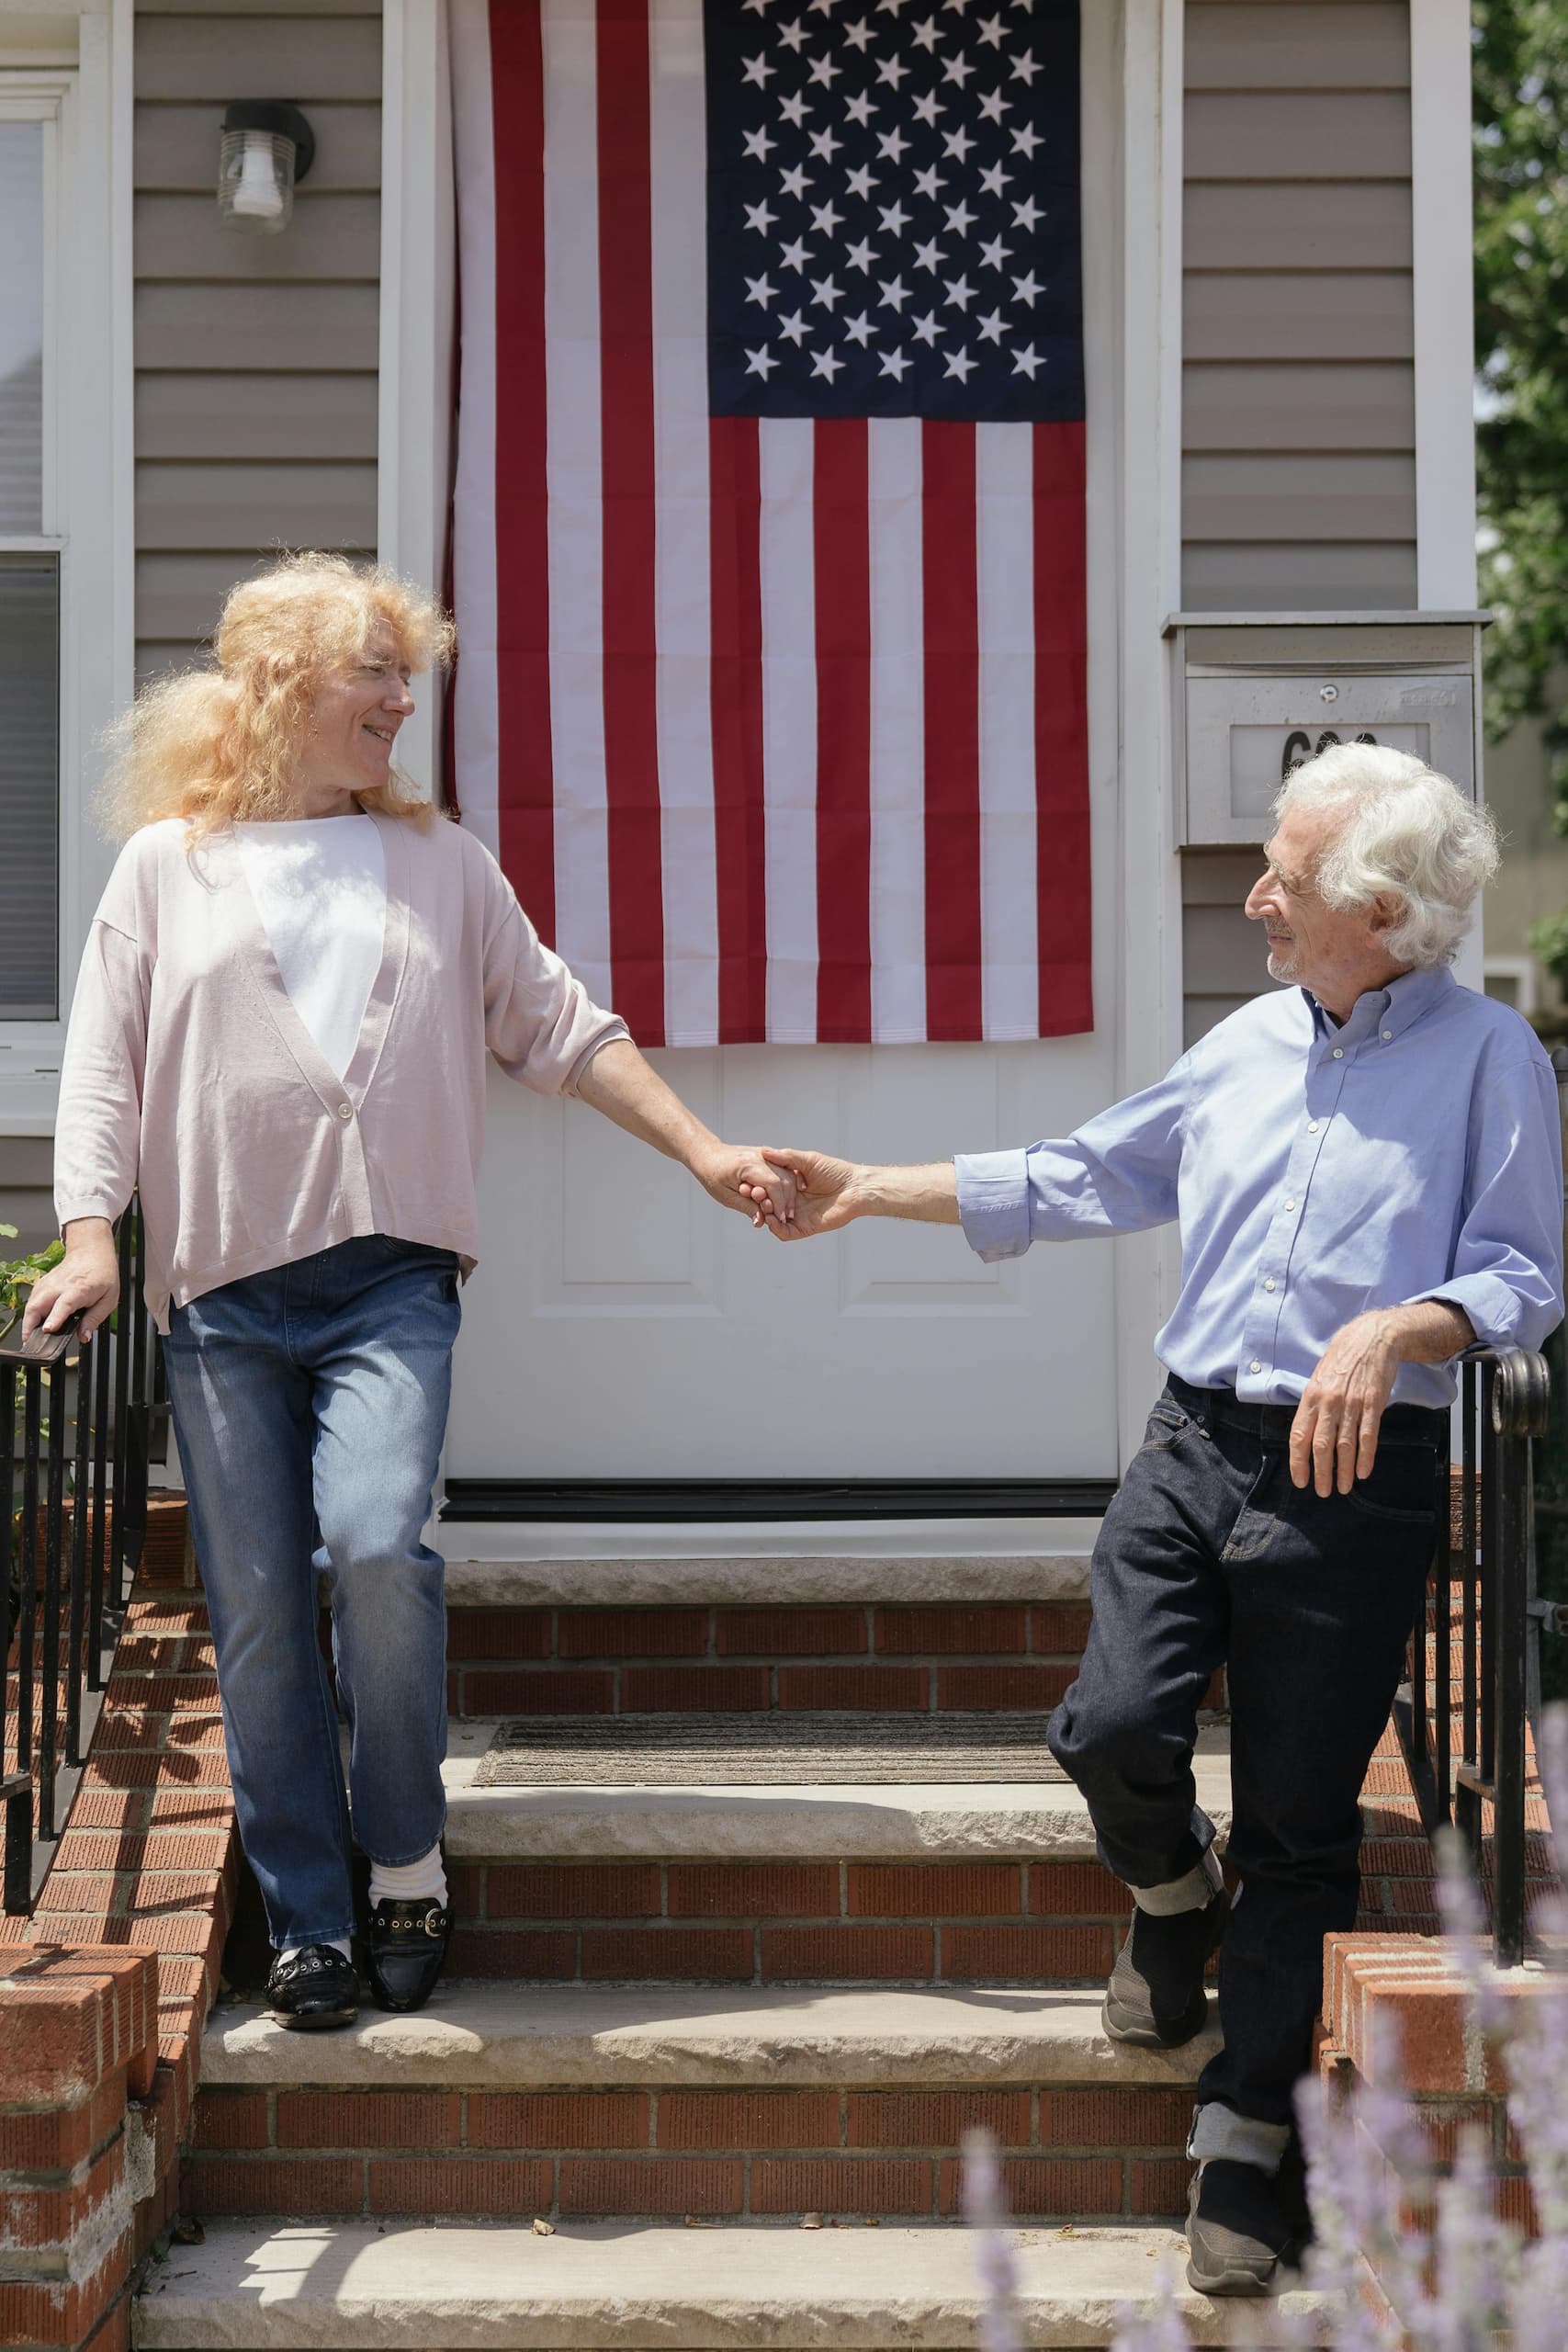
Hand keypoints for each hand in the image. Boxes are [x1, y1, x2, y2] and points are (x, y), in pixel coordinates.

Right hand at [21, 1218, 120, 1344]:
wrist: (91, 1253)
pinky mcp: (41, 1284)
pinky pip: (32, 1301)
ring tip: (32, 1337)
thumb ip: (94, 1319)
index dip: (55, 1318)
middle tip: (32, 1343)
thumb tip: (84, 1337)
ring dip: (28, 1321)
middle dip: (31, 1326)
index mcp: (78, 1290)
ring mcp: (48, 1284)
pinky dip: (30, 1313)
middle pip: (38, 1306)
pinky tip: (36, 1323)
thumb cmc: (102, 1275)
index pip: (63, 1305)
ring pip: (31, 1305)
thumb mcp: (108, 1300)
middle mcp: (59, 1286)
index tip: (48, 1329)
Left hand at [692, 1146, 798, 1228]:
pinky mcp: (768, 1157)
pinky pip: (783, 1170)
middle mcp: (760, 1156)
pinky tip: (783, 1199)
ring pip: (788, 1174)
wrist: (709, 1156)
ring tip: (784, 1211)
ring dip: (789, 1194)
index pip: (773, 1184)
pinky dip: (786, 1185)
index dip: (779, 1204)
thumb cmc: (713, 1175)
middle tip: (785, 1218)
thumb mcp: (727, 1196)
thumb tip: (761, 1221)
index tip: (780, 1220)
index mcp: (748, 1165)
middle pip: (785, 1178)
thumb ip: (747, 1207)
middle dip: (787, 1200)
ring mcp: (766, 1155)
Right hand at [742, 1148, 859, 1239]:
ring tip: (761, 1205)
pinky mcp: (804, 1228)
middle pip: (768, 1205)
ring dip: (765, 1214)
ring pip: (773, 1220)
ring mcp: (797, 1216)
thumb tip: (763, 1151)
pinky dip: (775, 1228)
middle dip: (757, 1201)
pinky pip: (785, 1232)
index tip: (745, 1182)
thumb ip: (786, 1158)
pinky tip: (771, 1219)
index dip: (756, 1186)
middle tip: (749, 1194)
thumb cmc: (835, 1171)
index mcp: (791, 1186)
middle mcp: (792, 1202)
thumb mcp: (807, 1160)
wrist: (856, 1188)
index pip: (767, 1189)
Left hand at [1289, 1311, 1399, 1494]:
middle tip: (1323, 1492)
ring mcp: (1352, 1403)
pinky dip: (1365, 1456)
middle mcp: (1328, 1402)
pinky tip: (1363, 1472)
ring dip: (1343, 1470)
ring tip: (1342, 1488)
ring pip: (1345, 1445)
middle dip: (1321, 1473)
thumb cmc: (1342, 1360)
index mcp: (1311, 1397)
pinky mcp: (1373, 1403)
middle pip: (1321, 1446)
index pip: (1299, 1436)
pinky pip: (1368, 1435)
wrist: (1371, 1338)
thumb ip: (1312, 1406)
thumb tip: (1305, 1434)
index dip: (1298, 1462)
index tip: (1301, 1481)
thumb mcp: (1318, 1378)